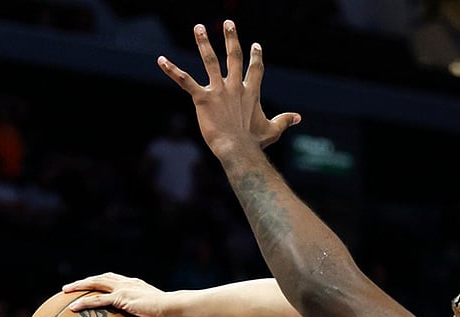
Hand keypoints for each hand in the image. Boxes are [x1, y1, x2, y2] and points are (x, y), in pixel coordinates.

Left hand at [62, 273, 176, 316]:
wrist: (174, 310)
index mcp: (136, 286)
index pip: (116, 280)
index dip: (103, 282)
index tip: (93, 286)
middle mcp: (128, 284)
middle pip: (102, 278)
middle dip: (86, 281)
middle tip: (72, 287)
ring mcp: (123, 289)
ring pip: (96, 283)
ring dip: (79, 286)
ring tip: (65, 291)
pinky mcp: (121, 298)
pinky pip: (98, 300)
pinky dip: (84, 303)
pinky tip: (72, 308)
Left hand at [157, 20, 300, 158]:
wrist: (238, 149)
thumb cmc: (254, 142)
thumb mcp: (272, 130)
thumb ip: (285, 120)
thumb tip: (299, 117)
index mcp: (250, 93)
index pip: (255, 70)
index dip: (256, 57)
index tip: (256, 45)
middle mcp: (235, 87)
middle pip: (234, 57)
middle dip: (231, 39)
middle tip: (228, 23)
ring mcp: (218, 90)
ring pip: (210, 60)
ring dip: (204, 42)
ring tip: (198, 27)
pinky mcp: (202, 98)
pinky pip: (185, 80)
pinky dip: (172, 70)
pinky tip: (161, 59)